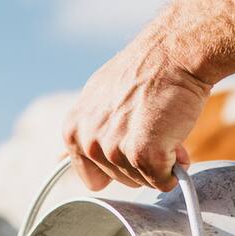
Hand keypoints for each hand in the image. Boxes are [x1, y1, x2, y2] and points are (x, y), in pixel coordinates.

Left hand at [63, 37, 211, 191]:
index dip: (118, 165)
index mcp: (73, 131)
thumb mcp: (98, 99)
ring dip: (160, 160)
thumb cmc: (143, 73)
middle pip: (122, 181)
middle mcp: (88, 141)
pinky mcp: (142, 154)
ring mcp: (114, 149)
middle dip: (141, 161)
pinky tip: (173, 135)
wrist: (172, 53)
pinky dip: (175, 165)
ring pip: (144, 181)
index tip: (128, 142)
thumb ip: (83, 132)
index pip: (92, 179)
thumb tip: (59, 160)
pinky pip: (164, 181)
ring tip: (162, 125)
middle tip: (150, 125)